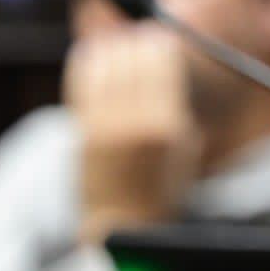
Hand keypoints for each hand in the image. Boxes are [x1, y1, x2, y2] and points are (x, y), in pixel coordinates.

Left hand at [65, 21, 201, 245]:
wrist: (123, 224)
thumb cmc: (161, 185)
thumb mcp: (188, 143)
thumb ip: (178, 101)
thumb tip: (164, 61)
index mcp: (168, 124)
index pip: (161, 58)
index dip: (160, 46)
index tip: (159, 48)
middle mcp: (135, 123)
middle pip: (132, 55)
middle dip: (135, 47)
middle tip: (137, 51)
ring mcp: (105, 128)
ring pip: (105, 62)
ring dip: (112, 52)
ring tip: (117, 56)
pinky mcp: (82, 132)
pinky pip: (81, 80)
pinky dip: (88, 63)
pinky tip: (94, 61)